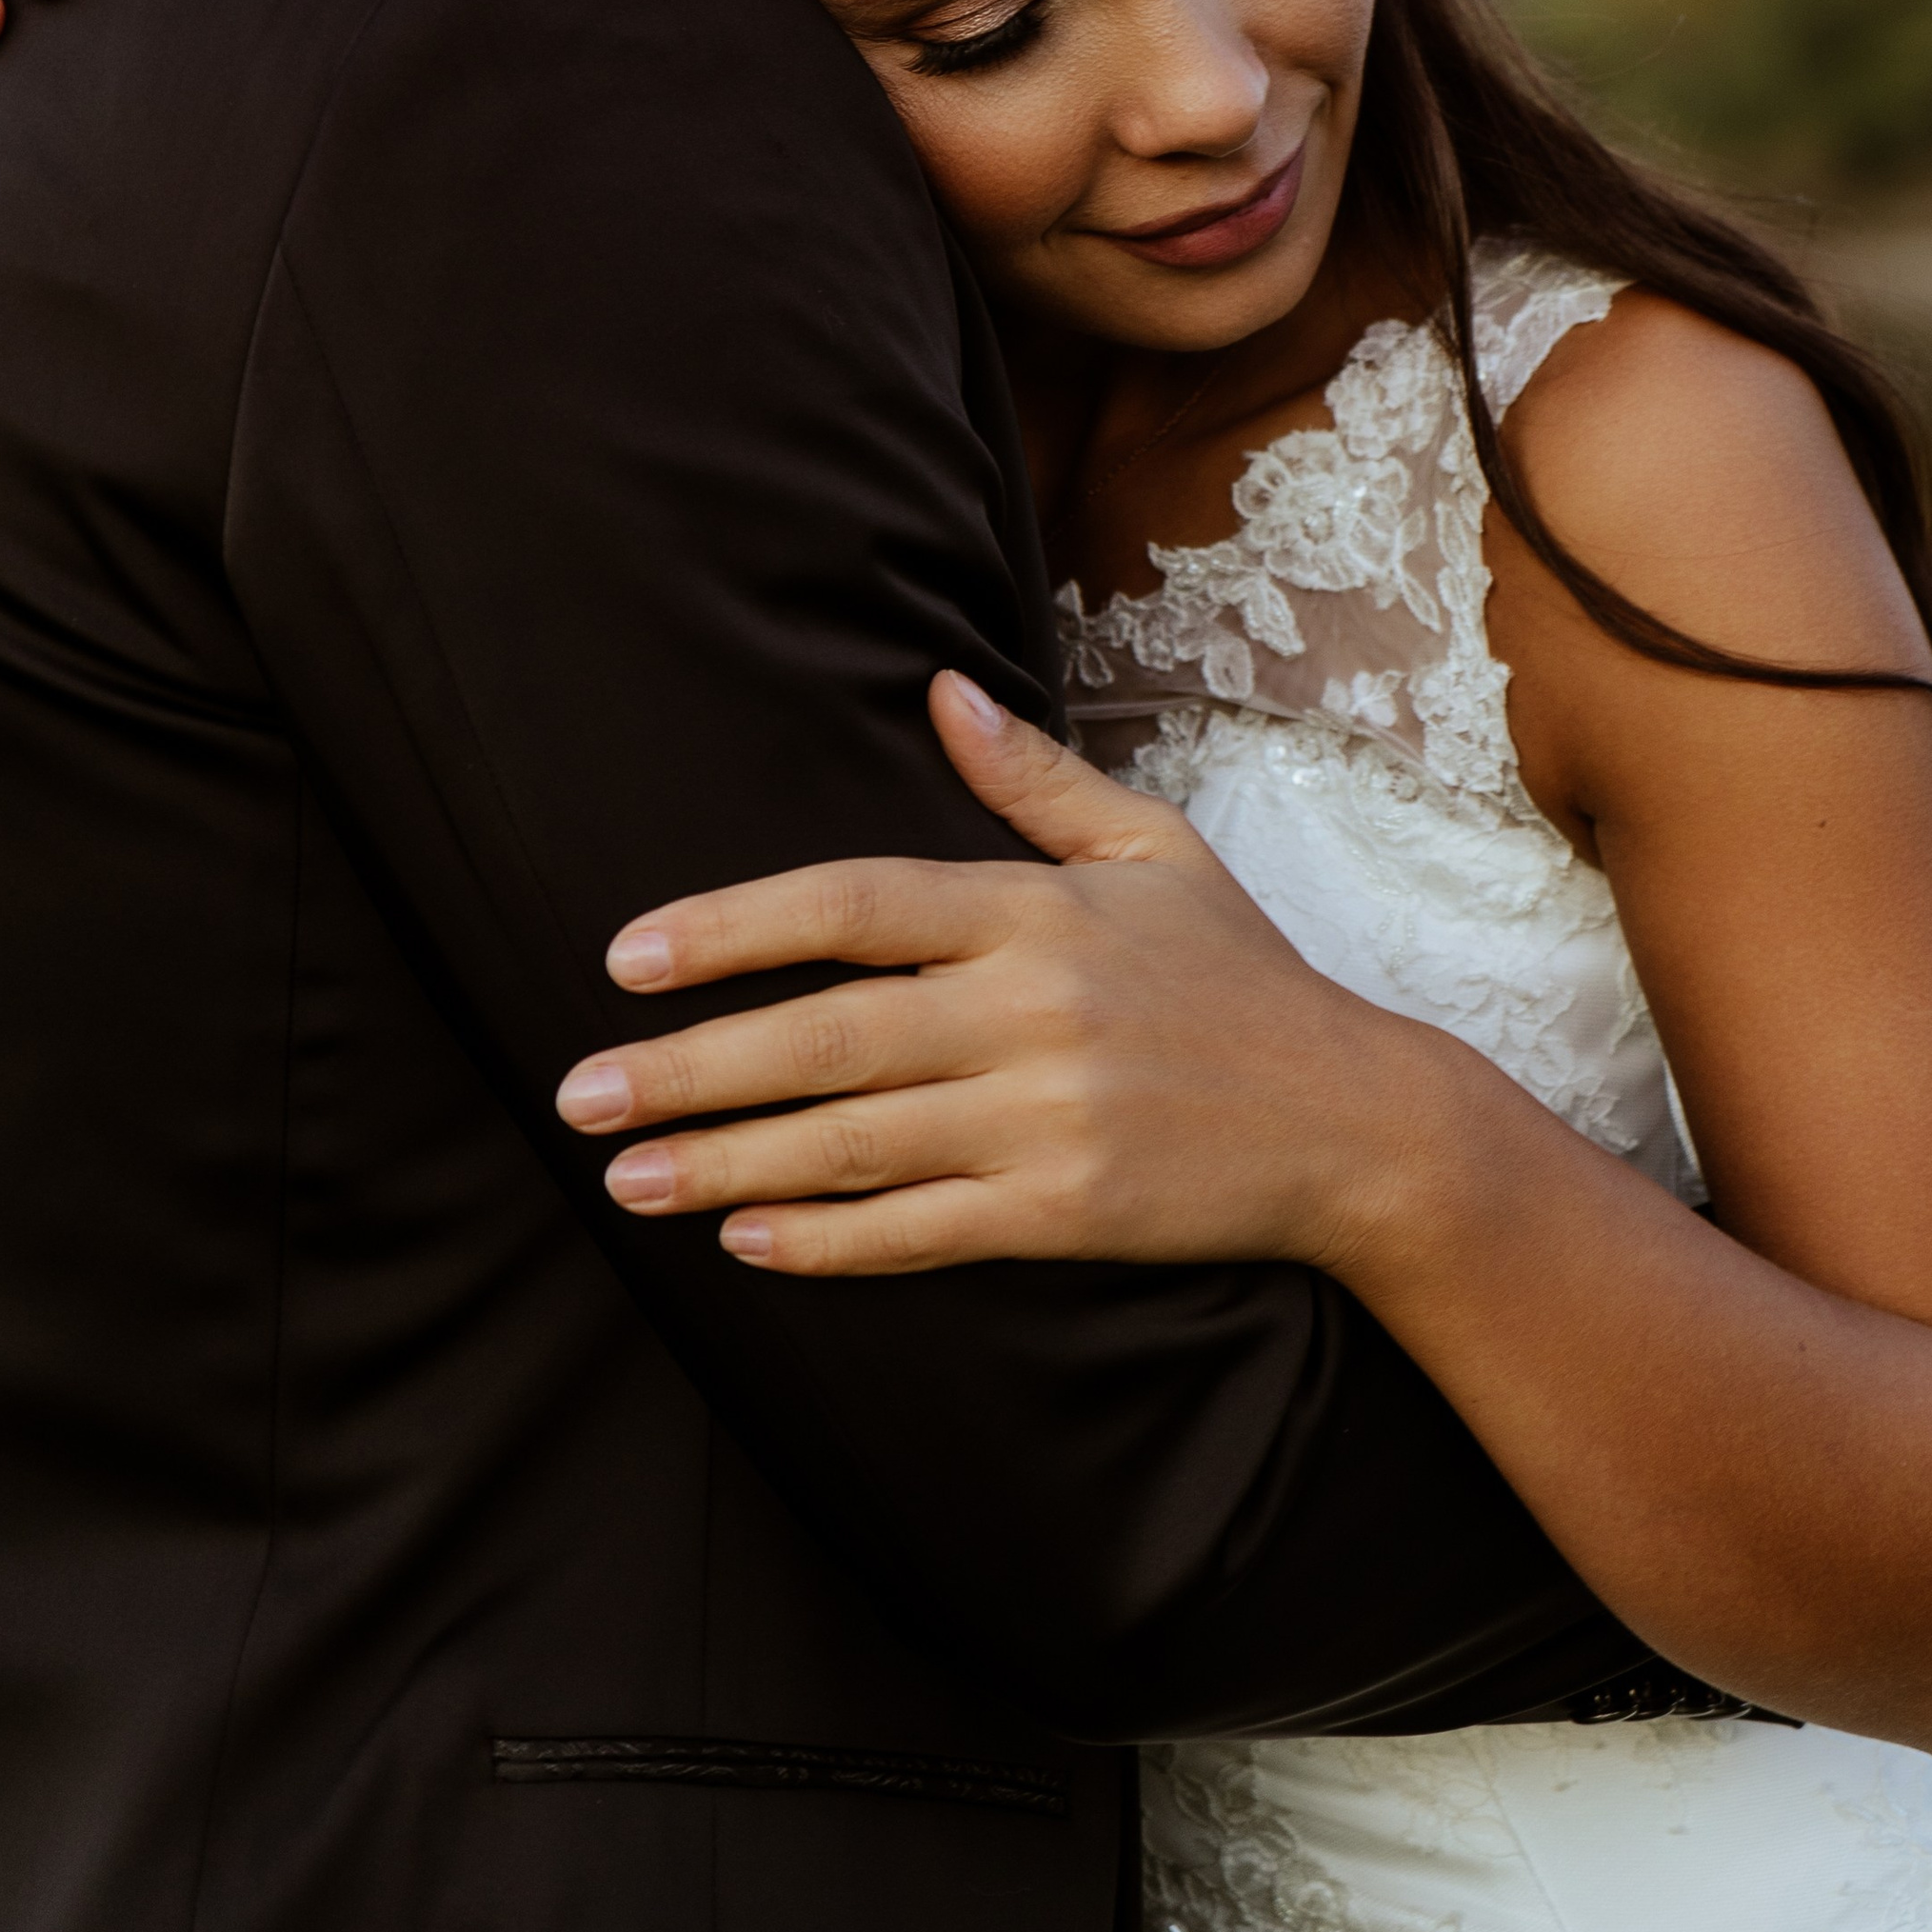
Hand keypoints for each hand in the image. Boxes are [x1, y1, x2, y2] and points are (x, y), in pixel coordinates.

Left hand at [554, 675, 1457, 1277]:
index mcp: (1036, 912)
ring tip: (624, 1178)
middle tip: (576, 1092)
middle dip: (690, 1066)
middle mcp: (1033, 1009)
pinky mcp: (1067, 1211)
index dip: (731, 927)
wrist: (1356, 1123)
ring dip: (726, 1162)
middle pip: (827, 1034)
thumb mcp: (1152, 853)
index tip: (625, 959)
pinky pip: (922, 1230)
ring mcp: (1049, 1117)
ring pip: (855, 1142)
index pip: (853, 903)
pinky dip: (826, 1242)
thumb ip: (1033, 780)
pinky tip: (744, 1244)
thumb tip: (938, 688)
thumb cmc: (1240, 979)